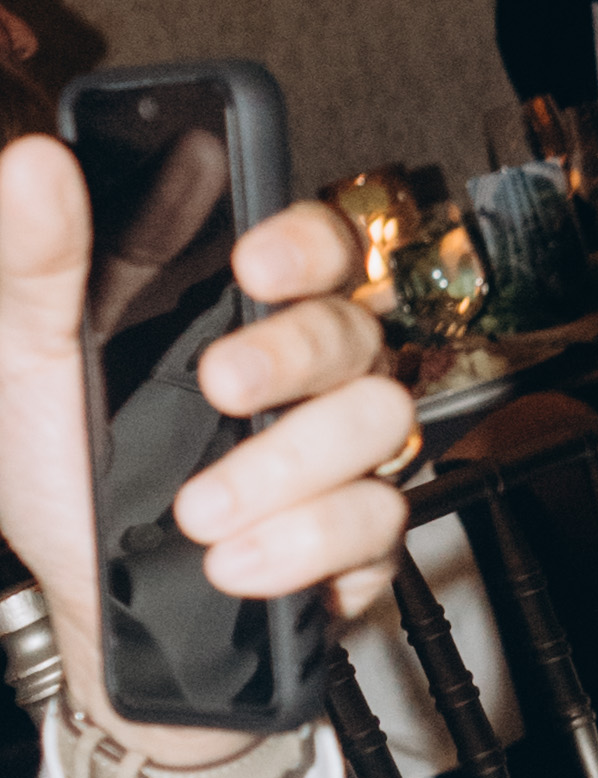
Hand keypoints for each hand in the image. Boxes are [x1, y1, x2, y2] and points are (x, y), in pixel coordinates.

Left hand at [0, 137, 412, 756]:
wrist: (89, 610)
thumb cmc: (65, 478)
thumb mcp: (30, 367)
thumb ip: (38, 266)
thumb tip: (37, 167)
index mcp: (245, 317)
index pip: (321, 246)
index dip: (307, 243)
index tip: (253, 263)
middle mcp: (310, 378)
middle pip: (357, 329)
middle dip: (291, 356)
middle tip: (216, 387)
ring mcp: (342, 458)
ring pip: (382, 421)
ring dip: (287, 468)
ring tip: (200, 510)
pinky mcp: (360, 539)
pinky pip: (377, 522)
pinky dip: (303, 545)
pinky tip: (235, 564)